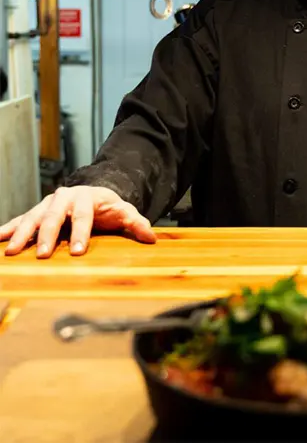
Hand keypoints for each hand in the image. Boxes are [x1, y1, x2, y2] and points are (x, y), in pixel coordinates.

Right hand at [0, 186, 155, 257]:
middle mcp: (64, 198)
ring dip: (22, 234)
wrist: (93, 192)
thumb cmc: (108, 206)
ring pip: (33, 217)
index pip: (83, 216)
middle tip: (42, 255)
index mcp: (87, 197)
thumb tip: (151, 237)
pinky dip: (10, 228)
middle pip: (54, 216)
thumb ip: (136, 223)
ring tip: (11, 251)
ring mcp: (48, 204)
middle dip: (48, 236)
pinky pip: (21, 219)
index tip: (78, 251)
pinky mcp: (37, 211)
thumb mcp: (125, 211)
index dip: (81, 232)